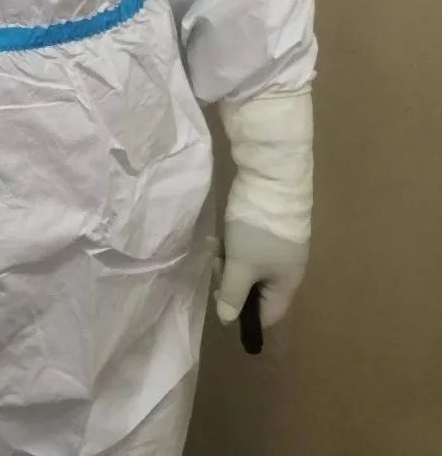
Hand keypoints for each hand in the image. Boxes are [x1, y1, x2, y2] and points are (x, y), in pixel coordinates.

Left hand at [216, 89, 312, 330]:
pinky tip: (218, 235)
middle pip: (255, 290)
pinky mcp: (270, 229)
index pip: (267, 315)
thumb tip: (227, 320)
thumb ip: (232, 294)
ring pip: (249, 266)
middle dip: (231, 280)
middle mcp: (287, 269)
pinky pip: (249, 247)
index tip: (221, 297)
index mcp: (286, 284)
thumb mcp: (240, 264)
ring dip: (229, 259)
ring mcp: (279, 247)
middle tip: (216, 264)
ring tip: (213, 246)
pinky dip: (233, 244)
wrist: (272, 180)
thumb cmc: (257, 230)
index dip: (243, 313)